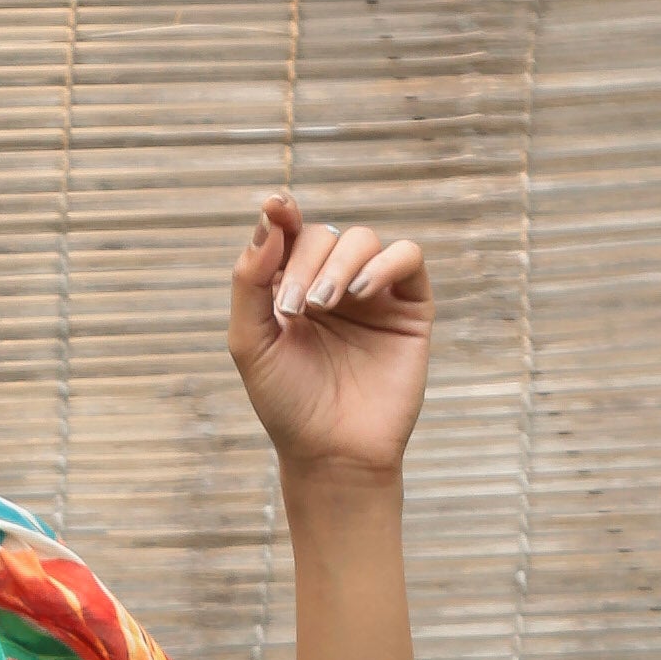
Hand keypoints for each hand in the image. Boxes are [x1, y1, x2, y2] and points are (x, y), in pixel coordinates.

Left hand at [229, 192, 429, 482]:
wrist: (331, 453)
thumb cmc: (287, 403)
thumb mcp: (250, 341)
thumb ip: (250, 279)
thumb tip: (270, 216)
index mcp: (290, 288)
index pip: (288, 233)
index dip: (283, 214)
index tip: (277, 206)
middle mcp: (332, 283)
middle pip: (323, 234)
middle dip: (304, 263)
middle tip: (295, 309)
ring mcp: (373, 293)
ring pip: (362, 239)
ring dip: (340, 264)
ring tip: (323, 306)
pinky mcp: (410, 306)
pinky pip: (408, 256)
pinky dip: (385, 263)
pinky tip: (361, 294)